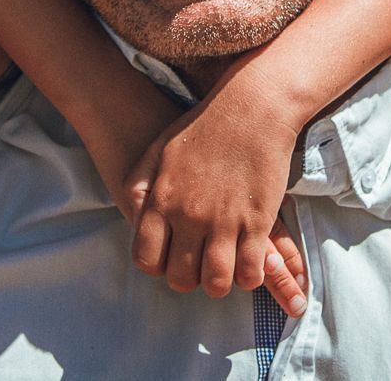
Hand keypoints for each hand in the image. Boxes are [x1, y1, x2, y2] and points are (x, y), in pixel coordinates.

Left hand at [125, 69, 308, 316]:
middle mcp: (190, 215)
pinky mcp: (258, 222)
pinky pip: (251, 272)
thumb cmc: (205, 125)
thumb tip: (133, 216)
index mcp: (163, 199)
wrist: (252, 106)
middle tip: (199, 262)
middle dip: (189, 277)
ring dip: (219, 281)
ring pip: (216, 283)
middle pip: (181, 278)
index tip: (170, 255)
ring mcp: (225, 221)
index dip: (157, 264)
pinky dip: (248, 275)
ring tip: (224, 265)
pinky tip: (248, 259)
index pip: (147, 259)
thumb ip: (140, 183)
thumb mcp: (160, 148)